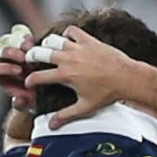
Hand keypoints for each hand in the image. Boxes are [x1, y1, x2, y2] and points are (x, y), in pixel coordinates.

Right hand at [20, 24, 156, 115]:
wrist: (127, 78)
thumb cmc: (108, 93)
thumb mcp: (85, 107)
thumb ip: (66, 115)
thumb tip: (51, 125)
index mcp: (65, 75)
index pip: (38, 76)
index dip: (30, 80)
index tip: (29, 82)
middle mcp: (69, 59)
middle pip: (40, 53)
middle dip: (31, 56)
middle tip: (31, 60)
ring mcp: (78, 48)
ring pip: (53, 40)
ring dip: (47, 44)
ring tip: (47, 49)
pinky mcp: (89, 40)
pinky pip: (72, 31)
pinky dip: (67, 34)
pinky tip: (68, 40)